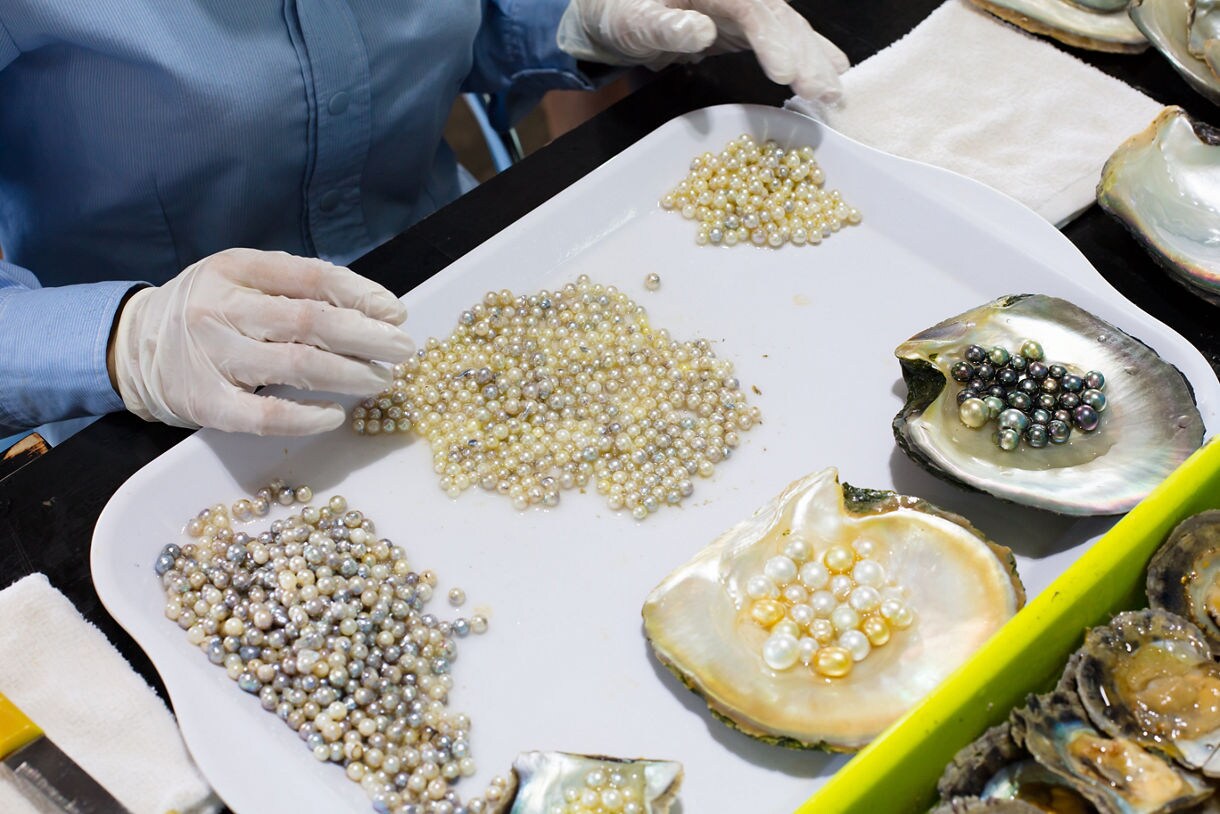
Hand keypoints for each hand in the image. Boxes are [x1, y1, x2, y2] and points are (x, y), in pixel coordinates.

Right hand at [110, 248, 413, 434]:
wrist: (131, 346)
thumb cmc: (207, 310)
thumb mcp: (241, 279)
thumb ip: (296, 287)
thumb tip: (372, 309)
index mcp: (237, 268)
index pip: (312, 277)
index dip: (360, 295)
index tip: (395, 313)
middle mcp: (222, 307)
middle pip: (310, 321)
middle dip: (367, 337)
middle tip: (402, 350)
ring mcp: (212, 356)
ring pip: (295, 364)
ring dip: (349, 374)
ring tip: (380, 380)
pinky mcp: (205, 402)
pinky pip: (263, 415)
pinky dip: (305, 417)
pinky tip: (334, 415)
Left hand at [557, 0, 848, 102]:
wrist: (613, 9)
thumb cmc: (618, 12)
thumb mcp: (632, 19)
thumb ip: (664, 25)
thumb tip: (700, 31)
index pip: (751, 7)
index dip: (772, 39)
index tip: (785, 73)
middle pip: (780, 18)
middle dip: (805, 55)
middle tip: (824, 92)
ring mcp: (745, 7)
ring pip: (789, 28)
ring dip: (814, 61)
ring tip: (835, 93)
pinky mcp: (748, 26)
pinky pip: (784, 39)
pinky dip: (808, 58)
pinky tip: (831, 78)